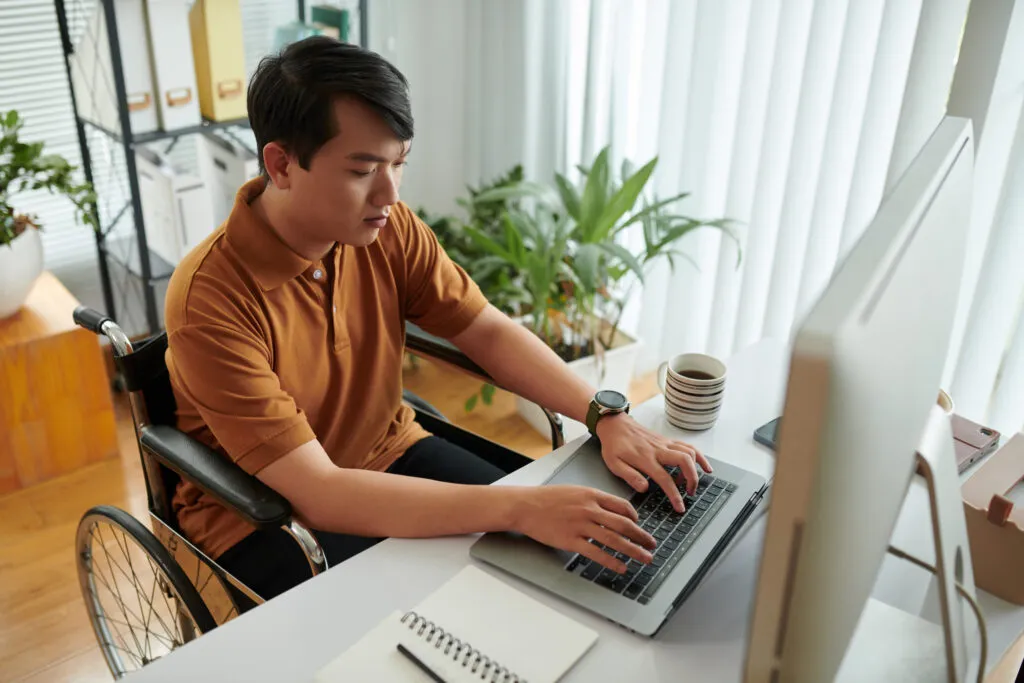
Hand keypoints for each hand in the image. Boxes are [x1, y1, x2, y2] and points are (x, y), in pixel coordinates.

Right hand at [509, 485, 656, 572]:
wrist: (526, 506)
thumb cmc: (548, 498)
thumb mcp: (574, 490)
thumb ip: (593, 499)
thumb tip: (610, 509)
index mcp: (592, 495)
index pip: (622, 506)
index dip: (635, 518)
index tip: (639, 525)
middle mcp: (589, 509)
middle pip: (624, 524)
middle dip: (641, 536)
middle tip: (652, 544)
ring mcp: (581, 526)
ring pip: (614, 540)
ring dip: (633, 550)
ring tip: (645, 558)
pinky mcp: (571, 541)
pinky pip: (597, 553)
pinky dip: (612, 561)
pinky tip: (621, 567)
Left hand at [595, 413, 711, 512]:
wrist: (615, 425)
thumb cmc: (614, 445)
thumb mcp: (614, 463)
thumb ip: (629, 476)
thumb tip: (644, 488)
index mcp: (645, 458)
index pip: (664, 478)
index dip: (674, 494)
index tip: (680, 507)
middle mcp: (658, 450)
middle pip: (684, 461)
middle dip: (692, 479)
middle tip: (689, 493)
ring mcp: (665, 443)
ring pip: (689, 452)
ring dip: (696, 469)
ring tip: (692, 484)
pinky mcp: (668, 441)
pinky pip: (688, 446)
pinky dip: (699, 456)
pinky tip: (704, 466)